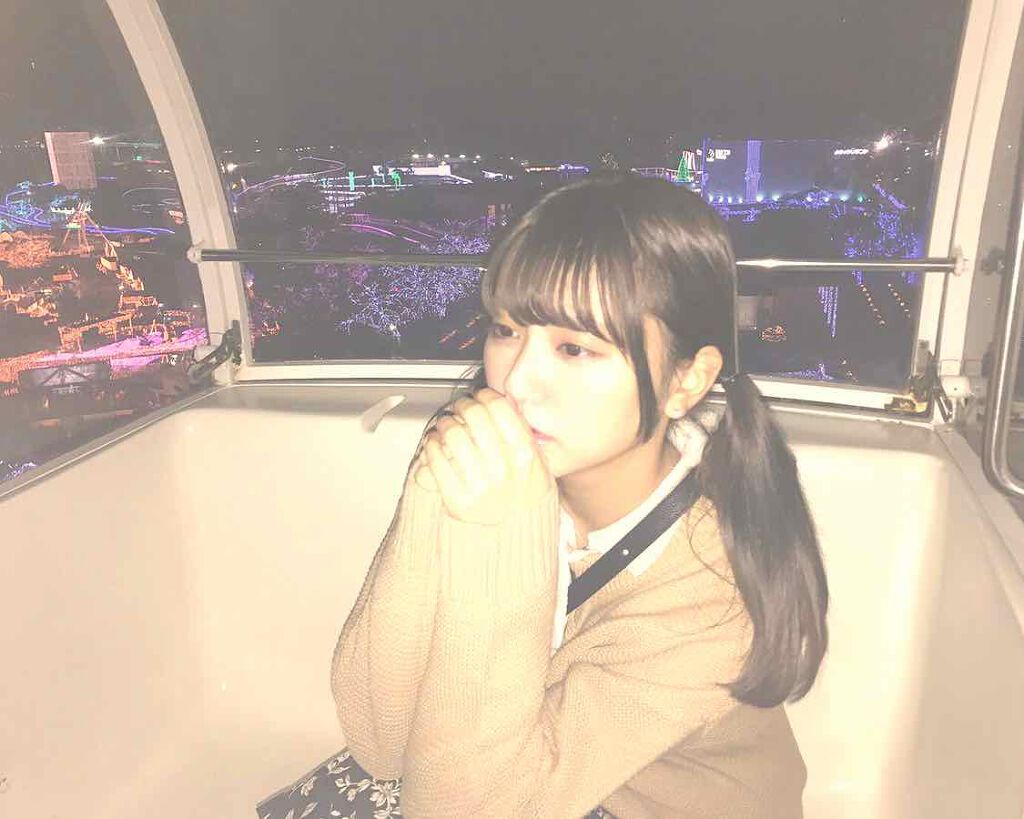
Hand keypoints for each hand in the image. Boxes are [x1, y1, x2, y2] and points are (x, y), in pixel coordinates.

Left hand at [412, 388, 554, 524]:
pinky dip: (432, 443)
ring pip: (452, 433)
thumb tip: (492, 401)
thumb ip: (520, 432)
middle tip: (461, 407)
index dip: (485, 396)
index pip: (499, 408)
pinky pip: (436, 459)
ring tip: (447, 424)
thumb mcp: (536, 461)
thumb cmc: (525, 492)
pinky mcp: (457, 500)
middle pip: (474, 415)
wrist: (517, 533)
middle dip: (463, 405)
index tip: (480, 397)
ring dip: (445, 422)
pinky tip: (436, 442)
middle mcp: (503, 471)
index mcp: (525, 456)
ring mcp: (479, 486)